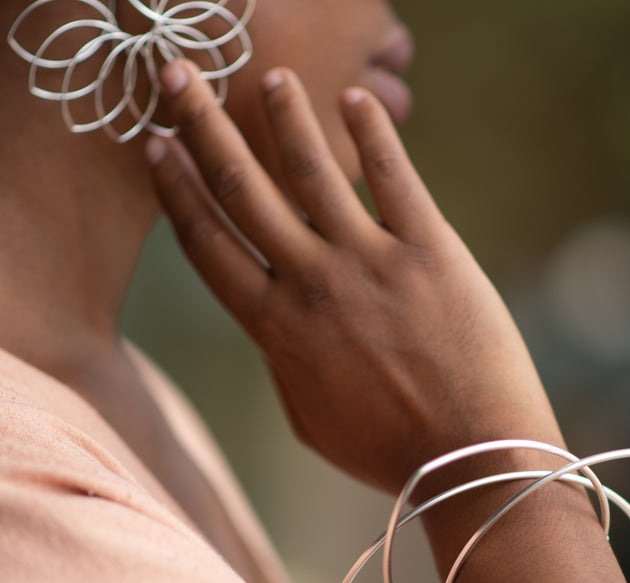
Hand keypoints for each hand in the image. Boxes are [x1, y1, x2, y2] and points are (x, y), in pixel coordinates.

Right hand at [146, 61, 563, 493]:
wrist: (474, 460)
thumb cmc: (392, 452)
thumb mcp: (310, 423)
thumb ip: (282, 366)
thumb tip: (270, 329)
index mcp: (276, 329)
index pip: (208, 244)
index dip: (176, 189)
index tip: (154, 146)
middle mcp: (312, 285)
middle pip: (241, 190)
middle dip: (202, 126)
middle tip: (177, 74)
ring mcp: (370, 263)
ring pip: (311, 170)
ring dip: (283, 115)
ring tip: (269, 74)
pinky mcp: (431, 251)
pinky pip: (394, 177)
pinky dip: (372, 134)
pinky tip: (355, 99)